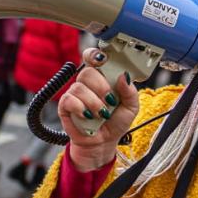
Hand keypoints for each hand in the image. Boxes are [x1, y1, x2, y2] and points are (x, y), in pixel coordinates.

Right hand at [58, 48, 138, 170]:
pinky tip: (87, 116)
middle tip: (110, 101)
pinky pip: (69, 100)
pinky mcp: (65, 106)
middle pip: (87, 72)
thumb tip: (123, 75)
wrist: (104, 142)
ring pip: (79, 88)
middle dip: (101, 87)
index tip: (102, 60)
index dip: (96, 55)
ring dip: (94, 103)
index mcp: (103, 78)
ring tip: (101, 115)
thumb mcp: (131, 107)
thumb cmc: (116, 122)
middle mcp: (88, 83)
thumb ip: (130, 91)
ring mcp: (75, 94)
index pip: (95, 58)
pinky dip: (80, 108)